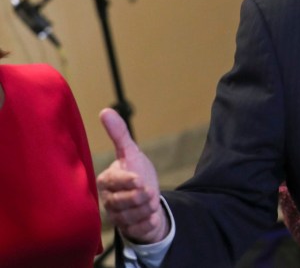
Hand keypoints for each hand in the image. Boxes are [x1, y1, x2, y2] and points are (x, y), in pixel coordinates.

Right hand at [96, 108, 169, 243]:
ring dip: (148, 208)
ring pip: (134, 216)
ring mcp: (116, 217)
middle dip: (144, 196)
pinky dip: (150, 222)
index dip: (130, 181)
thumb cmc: (137, 173)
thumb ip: (119, 134)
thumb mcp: (131, 152)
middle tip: (150, 191)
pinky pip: (140, 228)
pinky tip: (151, 216)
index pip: (114, 181)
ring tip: (151, 202)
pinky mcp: (126, 230)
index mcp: (106, 180)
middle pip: (126, 200)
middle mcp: (107, 200)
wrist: (149, 198)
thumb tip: (104, 110)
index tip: (140, 180)